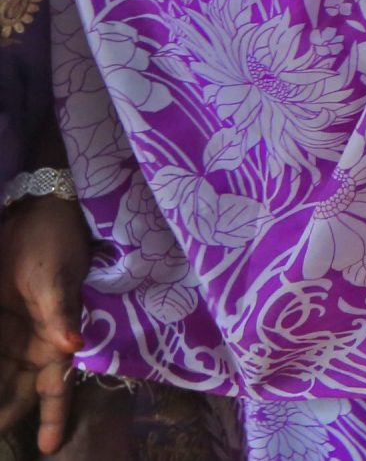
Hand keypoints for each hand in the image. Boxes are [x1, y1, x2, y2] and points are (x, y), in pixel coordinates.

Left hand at [0, 196, 86, 454]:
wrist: (36, 213)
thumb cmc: (55, 243)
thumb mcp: (55, 277)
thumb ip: (61, 313)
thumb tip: (73, 346)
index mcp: (54, 339)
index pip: (54, 388)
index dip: (52, 418)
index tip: (48, 448)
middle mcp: (33, 345)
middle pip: (18, 393)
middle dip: (5, 413)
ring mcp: (11, 337)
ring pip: (0, 378)